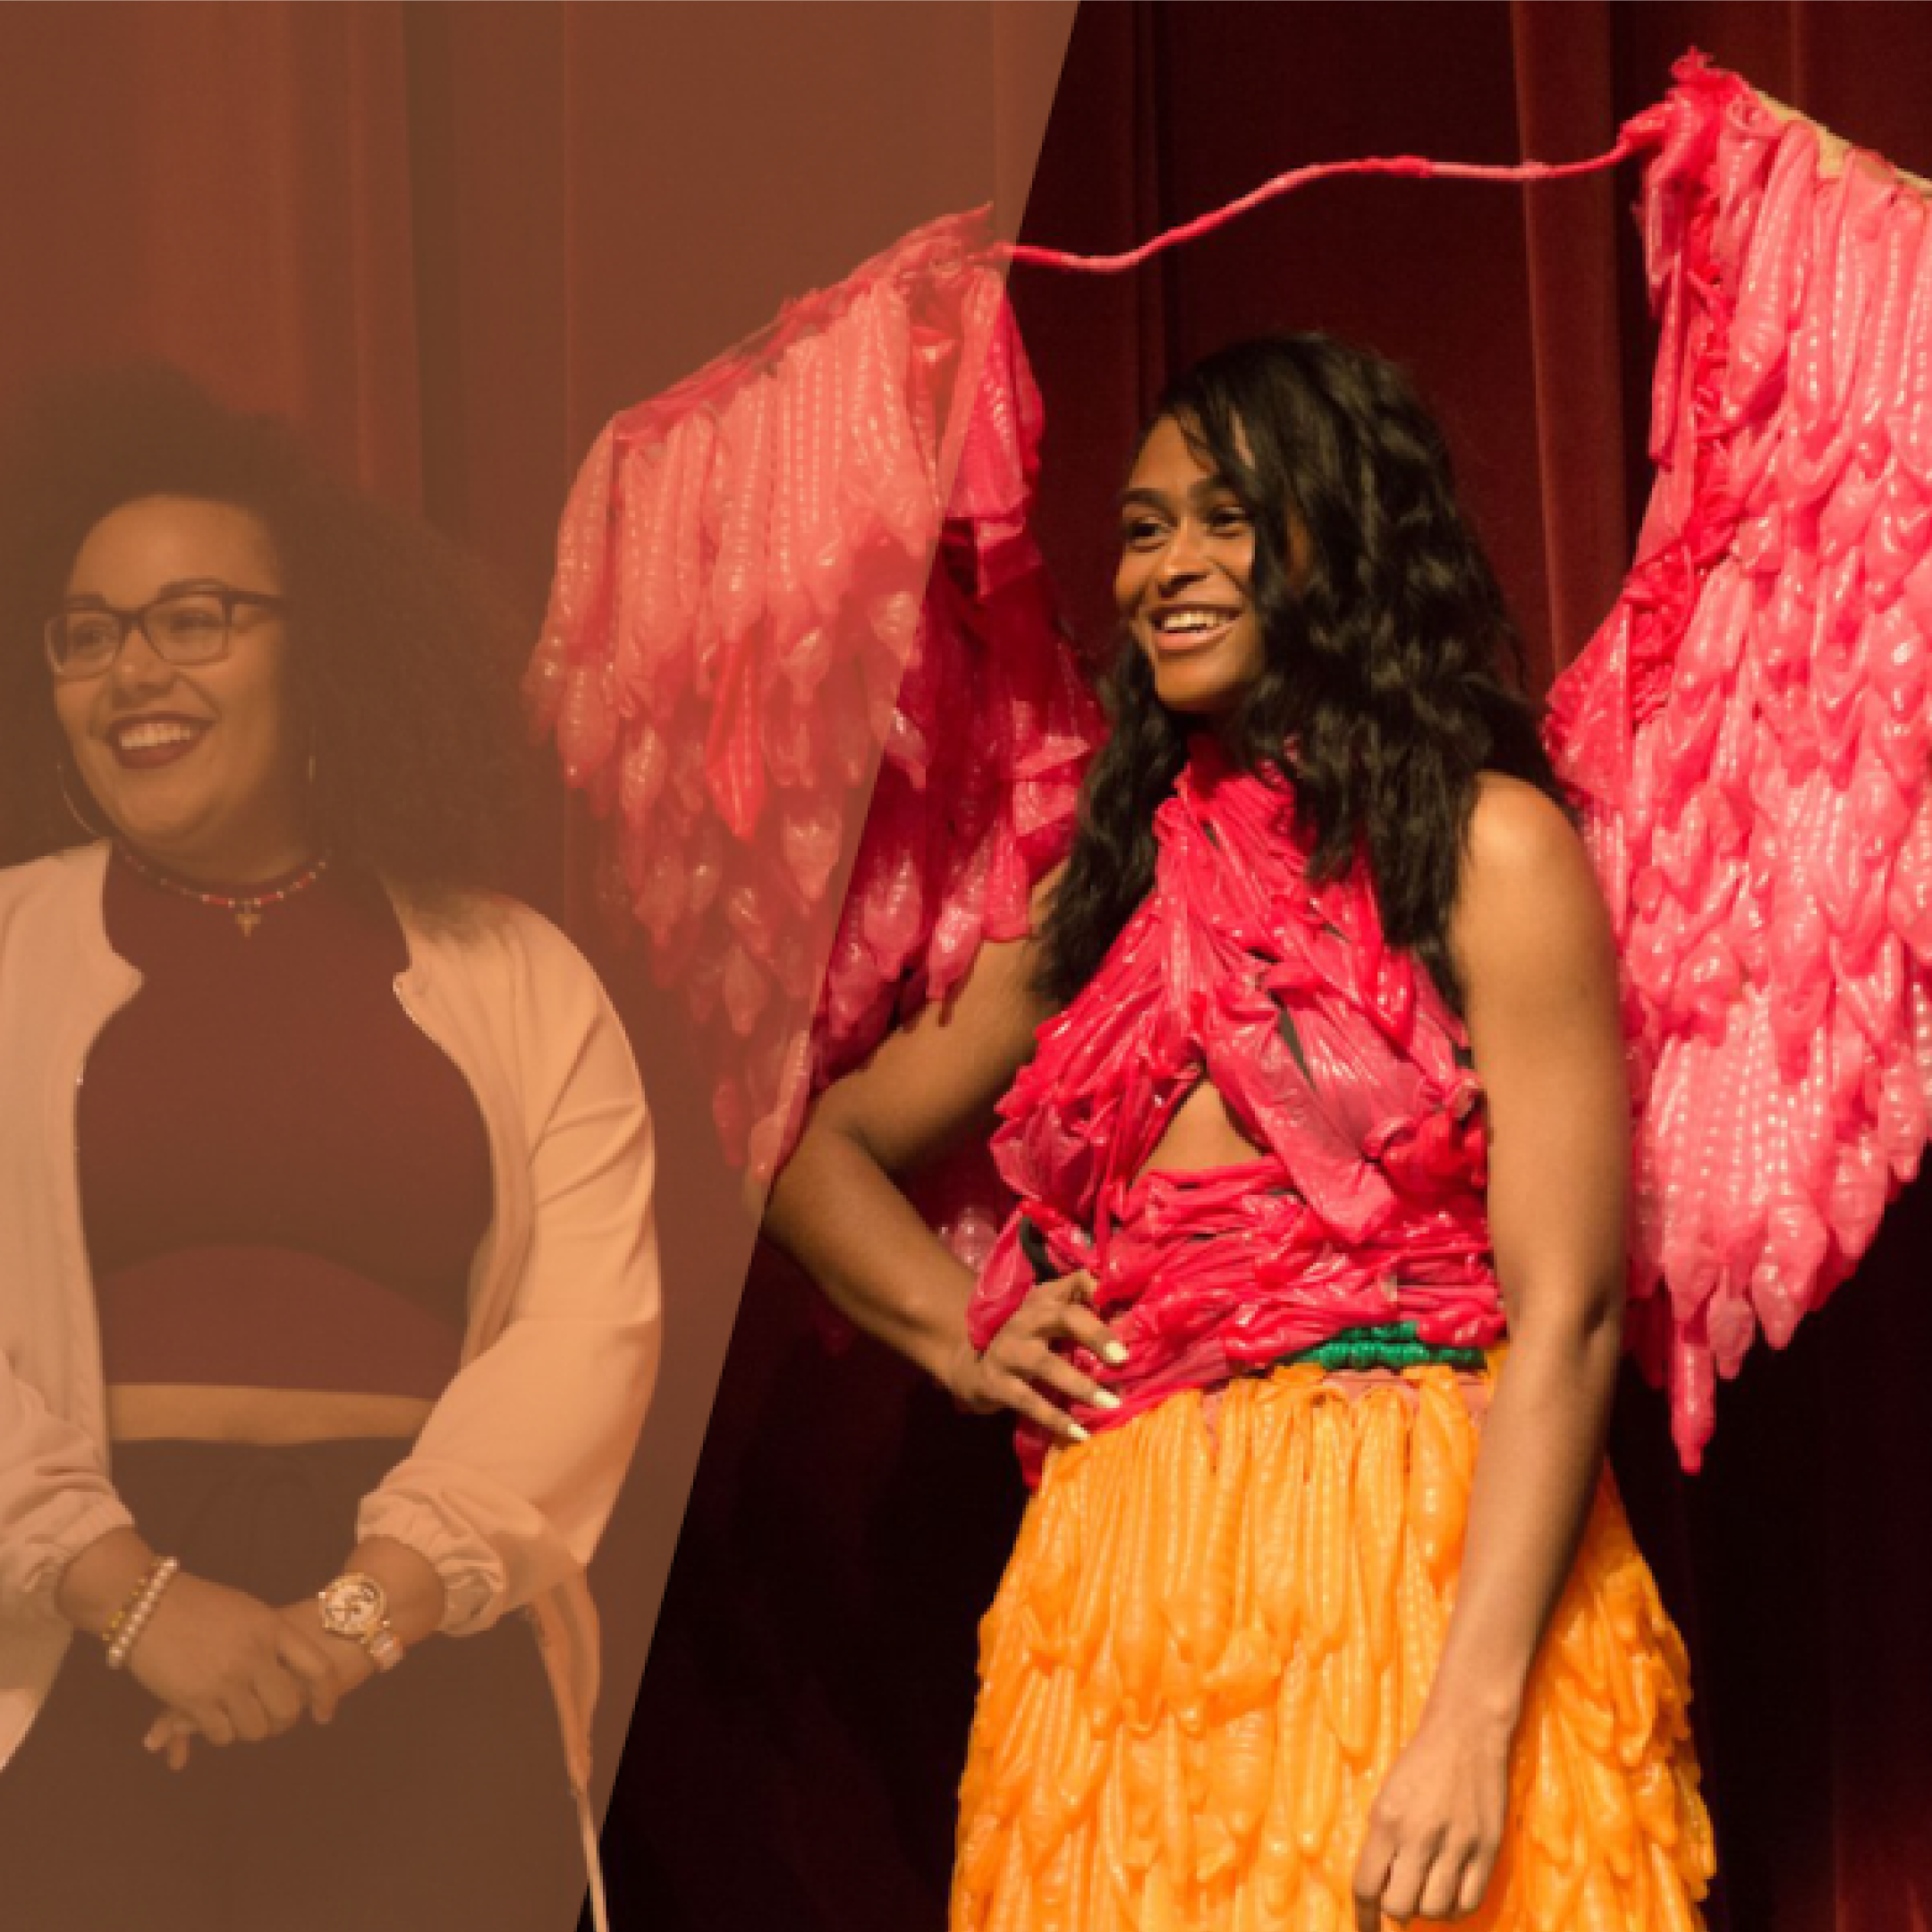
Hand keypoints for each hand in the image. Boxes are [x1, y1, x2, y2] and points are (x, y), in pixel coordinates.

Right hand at [142, 1597, 375, 1767]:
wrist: (149, 1604)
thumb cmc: (200, 1603)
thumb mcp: (248, 1611)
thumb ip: (270, 1637)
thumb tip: (289, 1667)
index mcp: (273, 1628)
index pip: (318, 1668)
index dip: (326, 1695)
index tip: (324, 1714)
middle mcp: (254, 1656)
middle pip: (287, 1708)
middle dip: (282, 1721)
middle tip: (271, 1719)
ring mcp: (224, 1680)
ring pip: (256, 1728)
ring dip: (250, 1729)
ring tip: (241, 1717)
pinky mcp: (194, 1700)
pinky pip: (222, 1734)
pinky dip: (221, 1734)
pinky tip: (214, 1721)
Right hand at [942, 1270, 1125, 1440]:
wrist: (973, 1367)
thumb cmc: (1027, 1343)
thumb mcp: (1049, 1323)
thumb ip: (1085, 1319)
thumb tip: (1131, 1326)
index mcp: (1043, 1301)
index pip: (1076, 1282)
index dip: (1102, 1292)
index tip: (1132, 1314)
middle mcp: (1025, 1320)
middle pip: (1064, 1316)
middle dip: (1096, 1334)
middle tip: (1123, 1357)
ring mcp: (1008, 1351)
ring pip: (1047, 1365)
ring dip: (1081, 1385)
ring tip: (1111, 1403)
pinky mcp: (997, 1384)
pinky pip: (1030, 1402)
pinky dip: (1057, 1419)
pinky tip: (1081, 1433)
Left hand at [1351, 1708, 1510, 1925]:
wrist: (1465, 1733)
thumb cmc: (1419, 1762)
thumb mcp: (1386, 1796)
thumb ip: (1382, 1842)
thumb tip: (1379, 1890)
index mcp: (1386, 1820)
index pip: (1367, 1887)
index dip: (1364, 1918)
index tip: (1365, 1931)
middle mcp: (1420, 1836)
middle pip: (1400, 1906)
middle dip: (1395, 1911)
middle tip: (1400, 1900)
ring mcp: (1457, 1844)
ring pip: (1435, 1909)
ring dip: (1426, 1911)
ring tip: (1425, 1895)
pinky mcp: (1487, 1849)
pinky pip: (1469, 1901)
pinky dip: (1455, 1909)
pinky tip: (1449, 1899)